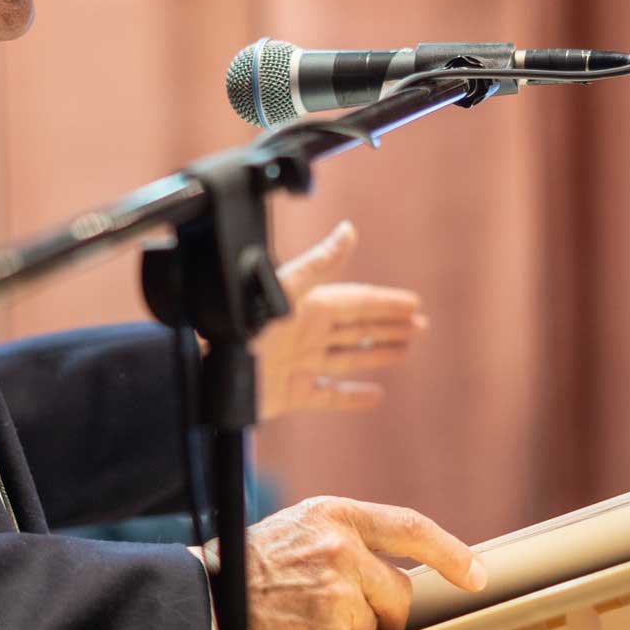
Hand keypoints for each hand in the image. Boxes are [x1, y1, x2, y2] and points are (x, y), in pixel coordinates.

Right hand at [223, 496, 486, 629]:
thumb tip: (394, 579)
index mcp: (332, 515)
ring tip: (300, 627)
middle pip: (399, 593)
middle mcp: (341, 548)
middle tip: (336, 621)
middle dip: (382, 616)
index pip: (409, 527)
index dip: (450, 552)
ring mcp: (338, 591)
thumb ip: (342, 545)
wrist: (199, 609)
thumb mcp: (294, 536)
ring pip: (375, 629)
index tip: (477, 574)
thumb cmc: (241, 576)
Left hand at [257, 221, 426, 419]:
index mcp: (308, 308)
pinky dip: (353, 397)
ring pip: (349, 359)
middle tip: (421, 326)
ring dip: (378, 354)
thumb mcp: (286, 290)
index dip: (386, 303)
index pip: (357, 303)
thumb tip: (348, 231)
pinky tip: (375, 396)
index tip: (414, 303)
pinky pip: (329, 397)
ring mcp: (300, 366)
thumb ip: (318, 264)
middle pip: (358, 329)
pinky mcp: (291, 395)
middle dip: (389, 326)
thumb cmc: (243, 327)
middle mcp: (307, 335)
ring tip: (406, 350)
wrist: (208, 374)